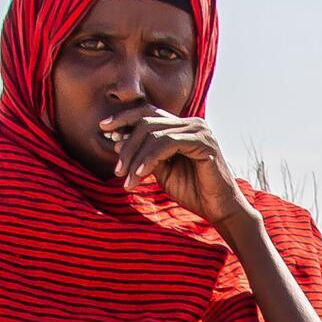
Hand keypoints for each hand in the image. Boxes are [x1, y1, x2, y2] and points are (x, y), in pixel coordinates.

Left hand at [103, 104, 253, 227]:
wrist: (218, 209)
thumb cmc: (192, 191)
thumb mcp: (161, 170)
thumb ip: (144, 154)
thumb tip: (116, 141)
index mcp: (182, 126)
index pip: (148, 112)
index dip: (123, 117)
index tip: (103, 128)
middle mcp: (192, 123)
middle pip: (147, 121)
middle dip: (126, 145)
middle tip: (116, 169)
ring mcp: (199, 130)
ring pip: (154, 133)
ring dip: (135, 156)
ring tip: (126, 178)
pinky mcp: (204, 143)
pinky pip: (167, 143)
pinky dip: (149, 158)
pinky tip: (140, 174)